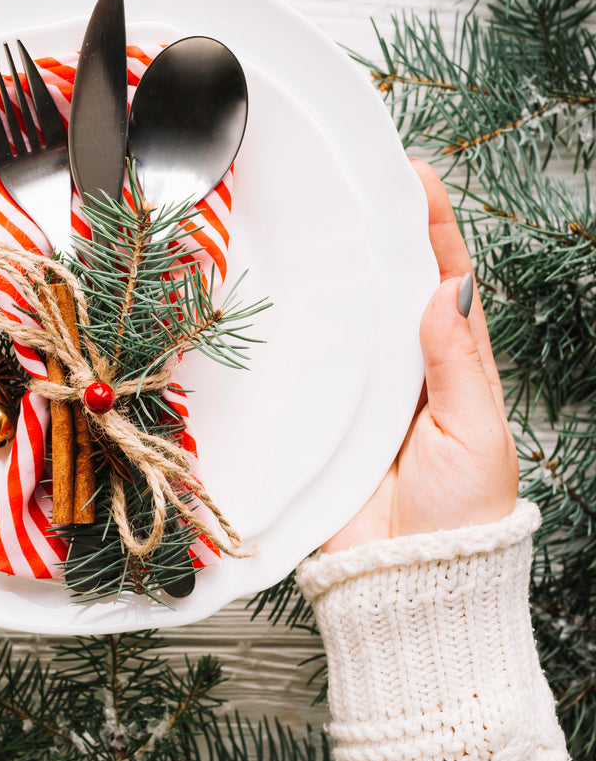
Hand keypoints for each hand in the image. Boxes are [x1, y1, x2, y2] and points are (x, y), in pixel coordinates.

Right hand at [323, 159, 517, 552]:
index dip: (434, 231)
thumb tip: (447, 291)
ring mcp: (362, 390)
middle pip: (392, 290)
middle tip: (355, 188)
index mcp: (458, 366)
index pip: (448, 282)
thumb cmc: (462, 514)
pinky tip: (283, 298)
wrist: (405, 580)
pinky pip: (310, 362)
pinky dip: (299, 329)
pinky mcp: (323, 413)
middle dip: (380, 239)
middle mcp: (408, 369)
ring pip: (349, 320)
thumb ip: (458, 363)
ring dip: (336, 277)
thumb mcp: (476, 432)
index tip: (414, 179)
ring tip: (316, 227)